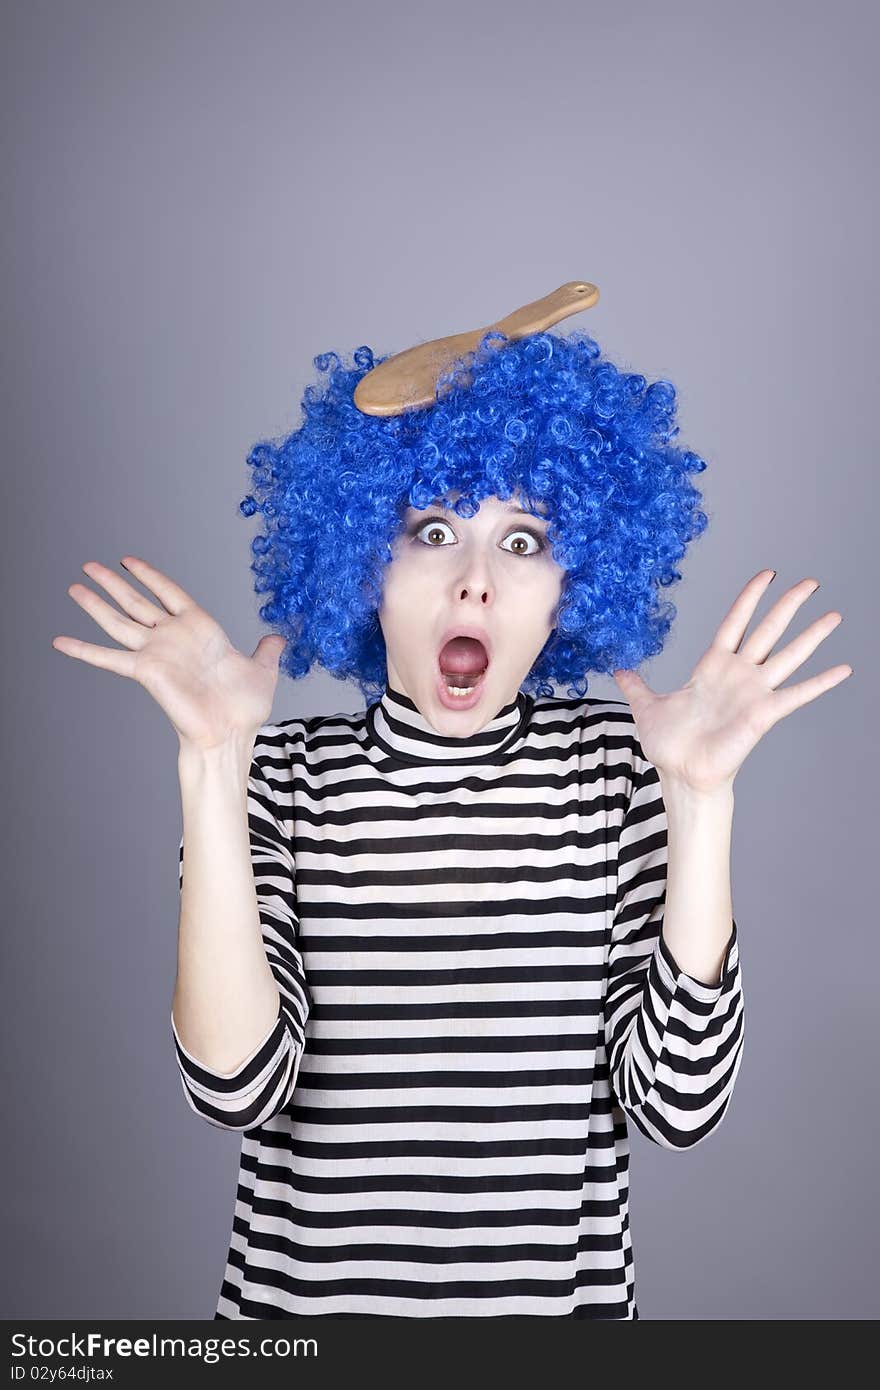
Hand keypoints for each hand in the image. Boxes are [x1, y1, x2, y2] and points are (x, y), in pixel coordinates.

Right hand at [52, 556, 286, 750]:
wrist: (231, 732)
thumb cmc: (244, 708)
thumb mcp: (262, 670)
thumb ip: (266, 651)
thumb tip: (278, 639)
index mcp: (199, 629)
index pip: (168, 592)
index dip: (149, 575)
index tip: (128, 561)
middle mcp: (172, 637)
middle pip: (136, 601)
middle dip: (112, 583)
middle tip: (89, 566)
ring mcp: (156, 652)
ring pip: (119, 621)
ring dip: (95, 603)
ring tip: (74, 586)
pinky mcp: (145, 670)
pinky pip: (108, 657)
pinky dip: (83, 650)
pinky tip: (60, 641)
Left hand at [611, 571, 852, 793]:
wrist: (681, 774)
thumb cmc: (669, 745)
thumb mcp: (646, 705)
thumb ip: (636, 684)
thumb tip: (617, 669)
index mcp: (713, 666)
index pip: (735, 622)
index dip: (750, 598)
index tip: (767, 575)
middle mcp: (739, 675)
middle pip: (768, 630)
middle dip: (789, 605)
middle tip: (811, 582)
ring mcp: (754, 692)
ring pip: (789, 655)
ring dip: (812, 636)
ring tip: (835, 616)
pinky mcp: (764, 714)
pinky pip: (797, 695)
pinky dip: (821, 683)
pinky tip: (843, 669)